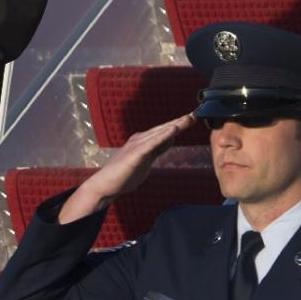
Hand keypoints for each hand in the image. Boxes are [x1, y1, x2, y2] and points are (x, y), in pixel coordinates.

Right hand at [58, 113, 196, 223]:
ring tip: (188, 119)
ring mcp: (137, 146)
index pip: (164, 131)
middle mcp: (140, 139)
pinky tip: (173, 130)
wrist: (106, 185)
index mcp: (142, 141)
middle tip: (194, 114)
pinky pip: (152, 143)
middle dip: (179, 122)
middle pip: (163, 129)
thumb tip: (170, 140)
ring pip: (159, 133)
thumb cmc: (124, 174)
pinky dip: (164, 136)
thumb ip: (156, 150)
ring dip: (175, 125)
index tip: (192, 118)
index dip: (178, 125)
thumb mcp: (146, 160)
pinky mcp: (135, 154)